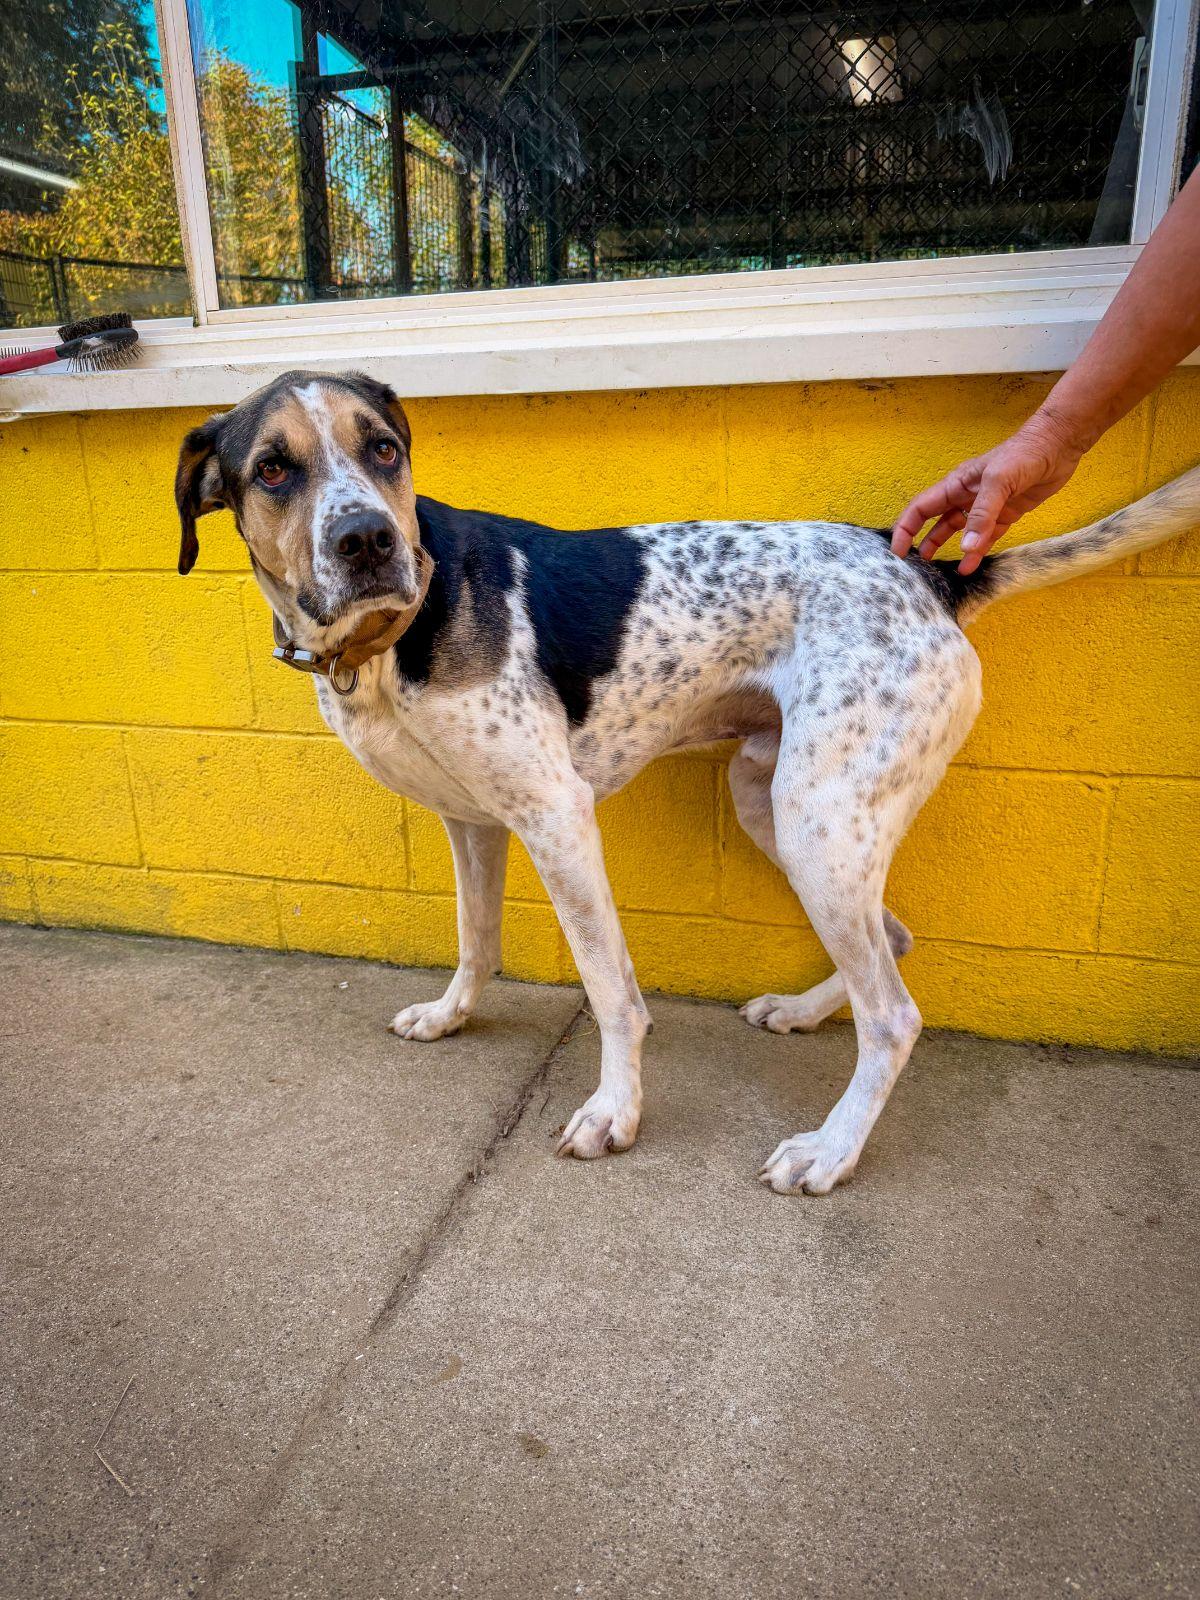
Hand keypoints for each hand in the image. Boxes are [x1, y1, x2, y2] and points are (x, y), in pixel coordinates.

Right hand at [890, 410, 1090, 574]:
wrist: (1058, 445)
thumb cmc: (1023, 454)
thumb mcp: (998, 481)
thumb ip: (981, 516)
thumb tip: (966, 549)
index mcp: (956, 484)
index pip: (921, 509)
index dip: (906, 529)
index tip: (898, 552)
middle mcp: (965, 496)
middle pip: (935, 522)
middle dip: (922, 541)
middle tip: (913, 564)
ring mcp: (985, 506)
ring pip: (958, 532)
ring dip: (947, 548)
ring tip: (935, 570)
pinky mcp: (1005, 514)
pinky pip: (985, 537)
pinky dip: (977, 552)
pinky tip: (970, 566)